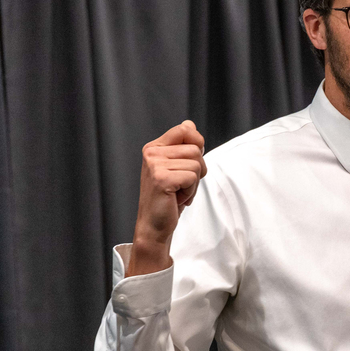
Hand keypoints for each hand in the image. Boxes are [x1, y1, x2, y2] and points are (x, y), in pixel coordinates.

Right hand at [126, 120, 206, 276]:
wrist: (155, 225)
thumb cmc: (168, 198)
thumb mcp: (176, 168)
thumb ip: (182, 146)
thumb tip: (190, 124)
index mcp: (154, 147)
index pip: (185, 129)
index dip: (197, 144)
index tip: (189, 164)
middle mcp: (151, 153)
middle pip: (196, 148)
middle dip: (198, 170)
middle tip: (182, 185)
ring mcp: (155, 165)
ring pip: (197, 164)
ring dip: (194, 183)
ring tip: (178, 193)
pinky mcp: (161, 179)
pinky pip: (193, 177)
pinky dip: (190, 192)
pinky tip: (177, 199)